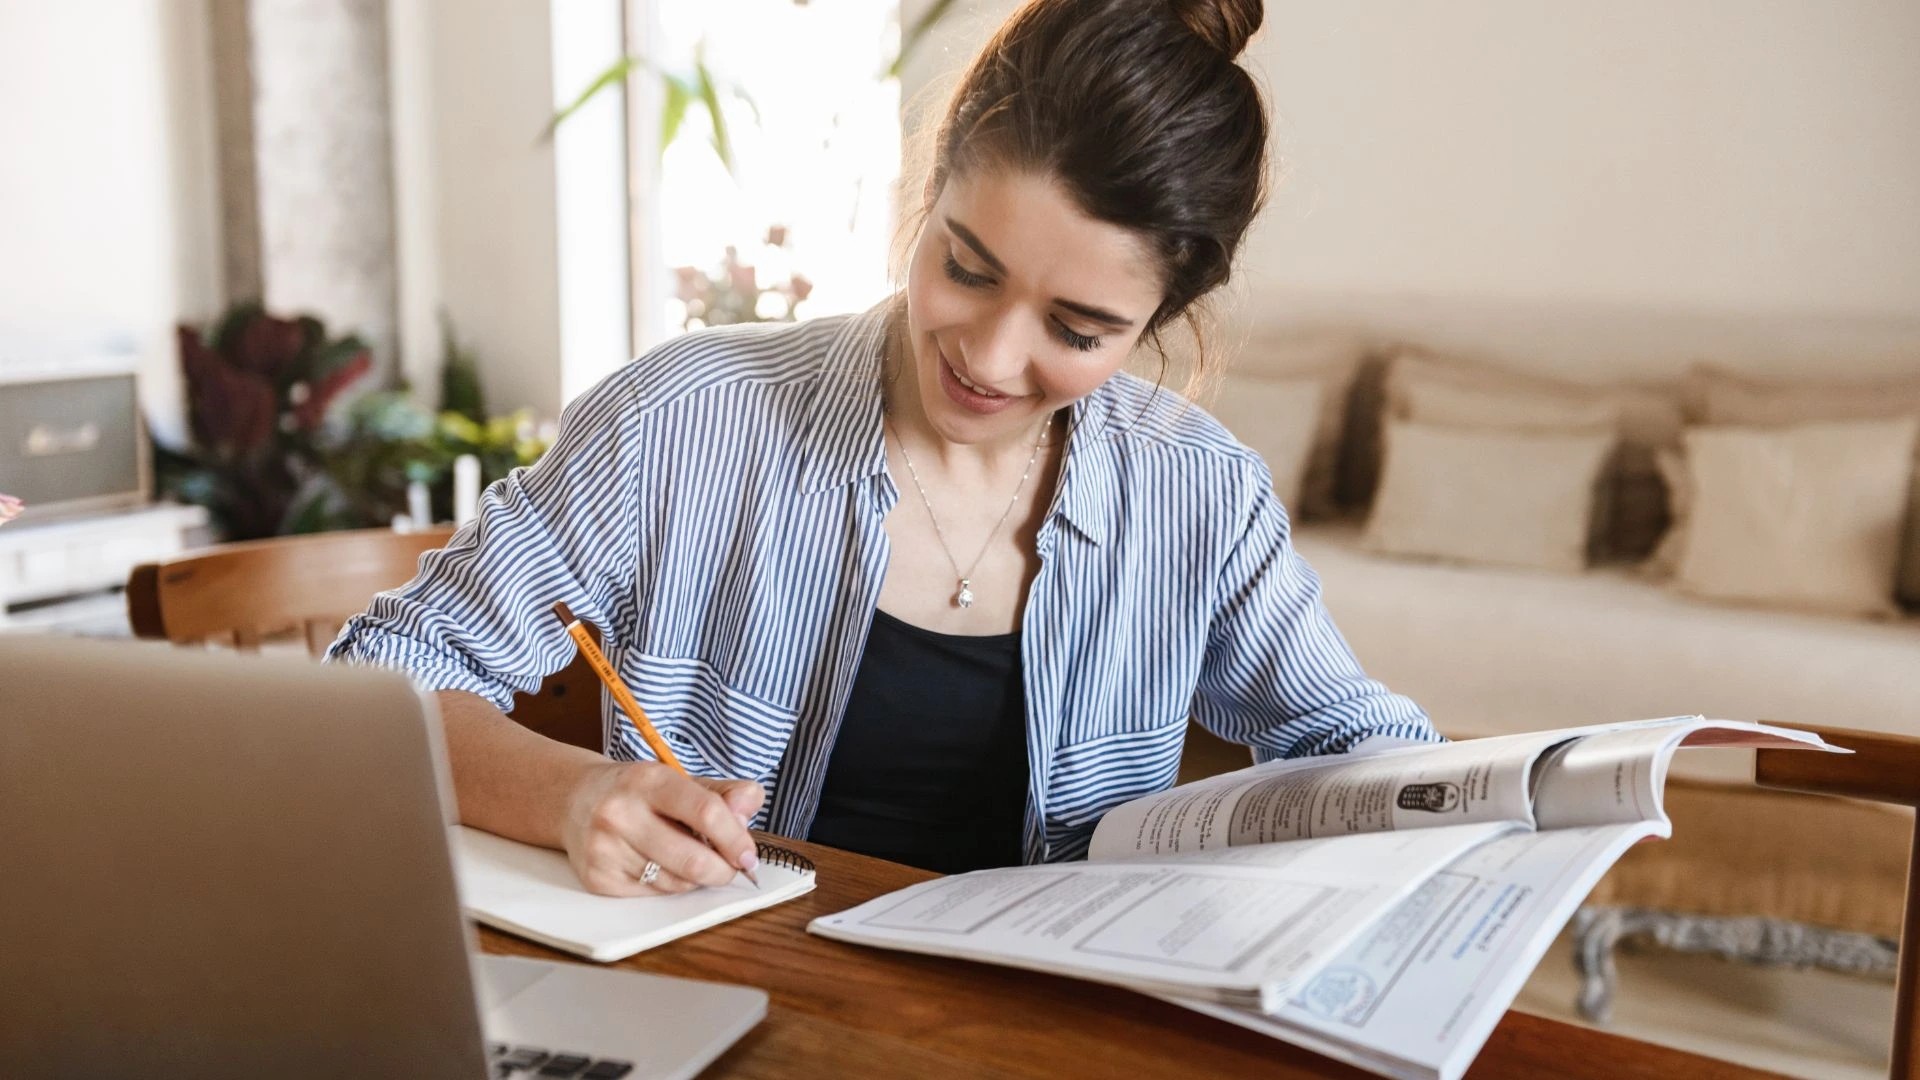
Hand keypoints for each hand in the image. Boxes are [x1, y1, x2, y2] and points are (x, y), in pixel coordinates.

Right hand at [560, 760, 765, 896]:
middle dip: (722, 870)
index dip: (735, 839)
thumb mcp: (681, 780)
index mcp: (648, 779)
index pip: (705, 811)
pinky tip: (661, 865)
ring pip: (675, 883)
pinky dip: (669, 885)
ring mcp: (605, 848)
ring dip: (695, 878)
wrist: (575, 800)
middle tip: (731, 868)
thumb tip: (749, 808)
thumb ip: (724, 793)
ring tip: (690, 857)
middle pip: (692, 859)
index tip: (748, 855)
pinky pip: (654, 895)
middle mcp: (621, 813)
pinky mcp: (598, 878)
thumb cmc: (639, 792)